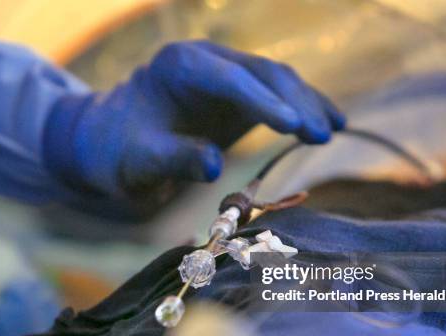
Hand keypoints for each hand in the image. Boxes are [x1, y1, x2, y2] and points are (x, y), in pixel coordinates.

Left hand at [44, 41, 345, 196]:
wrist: (111, 143)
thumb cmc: (118, 151)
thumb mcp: (137, 161)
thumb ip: (172, 160)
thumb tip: (214, 165)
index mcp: (179, 65)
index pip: (231, 79)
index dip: (264, 103)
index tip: (295, 127)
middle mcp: (207, 60)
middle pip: (262, 73)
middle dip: (295, 102)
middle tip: (322, 135)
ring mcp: (225, 75)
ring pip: (276, 80)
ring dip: (306, 103)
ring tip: (334, 129)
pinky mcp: (236, 95)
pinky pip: (277, 96)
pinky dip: (302, 109)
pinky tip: (331, 123)